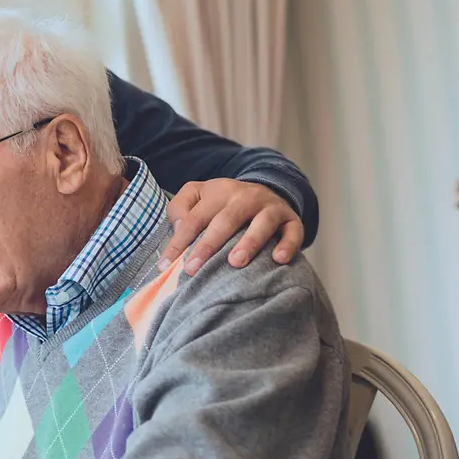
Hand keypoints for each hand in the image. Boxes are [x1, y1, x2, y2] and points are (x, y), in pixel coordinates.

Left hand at [160, 179, 302, 274]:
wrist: (267, 190)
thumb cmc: (224, 203)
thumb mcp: (198, 196)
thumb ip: (180, 208)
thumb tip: (178, 229)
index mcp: (218, 192)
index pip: (194, 218)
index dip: (179, 241)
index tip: (165, 265)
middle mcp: (245, 197)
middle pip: (225, 221)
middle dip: (208, 245)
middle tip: (193, 269)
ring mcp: (270, 207)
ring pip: (262, 223)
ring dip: (249, 242)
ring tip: (235, 262)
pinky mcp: (292, 219)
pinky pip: (293, 232)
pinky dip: (288, 245)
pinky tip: (278, 259)